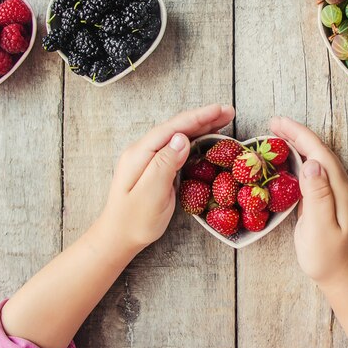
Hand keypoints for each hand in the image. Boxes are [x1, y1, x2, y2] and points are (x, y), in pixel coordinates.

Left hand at [98, 104, 234, 250]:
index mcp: (140, 153)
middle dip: (204, 118)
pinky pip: (177, 148)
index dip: (198, 117)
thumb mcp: (151, 194)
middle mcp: (143, 151)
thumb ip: (165, 164)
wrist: (118, 237)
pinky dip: (195, 140)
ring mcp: (149, 159)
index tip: (219, 109)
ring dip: (201, 127)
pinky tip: (207, 139)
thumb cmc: (134, 220)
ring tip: (224, 121)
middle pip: (177, 128)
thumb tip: (182, 138)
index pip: (173, 128)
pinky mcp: (155, 168)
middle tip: (229, 112)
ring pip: (178, 136)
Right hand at [270, 117, 347, 288]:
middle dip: (296, 133)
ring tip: (276, 135)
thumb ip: (317, 195)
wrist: (342, 277)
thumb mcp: (320, 227)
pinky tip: (287, 160)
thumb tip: (312, 163)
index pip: (318, 151)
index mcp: (338, 188)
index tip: (277, 122)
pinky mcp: (326, 200)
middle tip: (271, 124)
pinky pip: (313, 172)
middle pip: (318, 150)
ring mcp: (334, 192)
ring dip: (297, 143)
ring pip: (316, 159)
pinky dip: (298, 159)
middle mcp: (339, 185)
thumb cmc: (328, 257)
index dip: (298, 133)